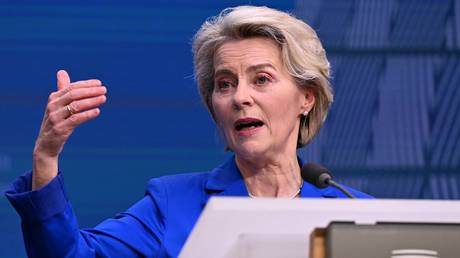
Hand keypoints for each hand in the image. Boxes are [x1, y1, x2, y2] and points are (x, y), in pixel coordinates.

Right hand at [32, 70, 106, 189]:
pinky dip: (87, 114)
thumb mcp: (57, 105)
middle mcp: (53, 106)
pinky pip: (75, 119)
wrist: (46, 145)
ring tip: (104, 99)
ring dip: (91, 101)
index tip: (99, 83)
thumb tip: (62, 71)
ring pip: (76, 106)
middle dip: (90, 91)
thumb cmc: (56, 121)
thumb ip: (62, 89)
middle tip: (104, 90)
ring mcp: (55, 118)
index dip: (86, 84)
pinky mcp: (60, 129)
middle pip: (74, 94)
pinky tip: (97, 111)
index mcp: (53, 98)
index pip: (72, 87)